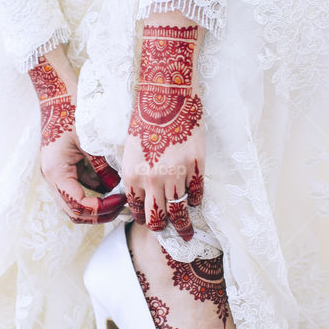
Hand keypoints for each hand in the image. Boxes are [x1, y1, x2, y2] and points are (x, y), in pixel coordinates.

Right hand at [29, 49, 125, 223]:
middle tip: (122, 208)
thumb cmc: (73, 111)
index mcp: (57, 171)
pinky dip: (93, 191)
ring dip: (95, 205)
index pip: (79, 205)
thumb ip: (103, 167)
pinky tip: (112, 184)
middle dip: (98, 214)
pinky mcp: (61, 167)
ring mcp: (55, 173)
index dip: (102, 209)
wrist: (56, 92)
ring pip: (74, 203)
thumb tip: (115, 189)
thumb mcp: (92, 140)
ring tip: (119, 199)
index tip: (122, 201)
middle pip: (73, 211)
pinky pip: (77, 188)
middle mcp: (51, 177)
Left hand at [121, 17, 204, 240]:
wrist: (167, 94)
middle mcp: (152, 181)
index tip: (151, 221)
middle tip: (172, 235)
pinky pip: (197, 194)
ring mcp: (176, 175)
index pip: (137, 210)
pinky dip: (197, 201)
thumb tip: (141, 192)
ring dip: (184, 225)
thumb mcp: (130, 148)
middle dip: (163, 230)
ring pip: (179, 212)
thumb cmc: (145, 116)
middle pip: (158, 219)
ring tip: (188, 233)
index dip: (144, 219)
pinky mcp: (196, 166)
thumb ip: (135, 172)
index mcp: (132, 176)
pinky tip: (197, 202)